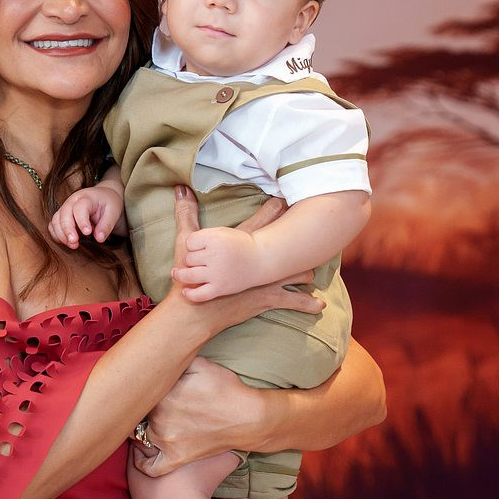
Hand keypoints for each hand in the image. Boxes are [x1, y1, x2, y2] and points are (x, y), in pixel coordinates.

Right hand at [48, 183, 124, 248]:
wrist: (103, 197)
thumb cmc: (108, 203)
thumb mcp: (113, 212)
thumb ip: (106, 225)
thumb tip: (99, 239)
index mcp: (86, 197)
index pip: (80, 208)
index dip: (82, 221)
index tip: (88, 233)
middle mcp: (72, 201)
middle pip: (64, 214)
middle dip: (67, 230)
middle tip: (75, 243)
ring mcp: (65, 208)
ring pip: (56, 220)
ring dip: (61, 235)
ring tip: (73, 245)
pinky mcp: (61, 216)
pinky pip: (53, 226)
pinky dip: (56, 235)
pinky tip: (66, 242)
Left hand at [130, 358, 259, 476]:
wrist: (249, 418)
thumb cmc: (226, 389)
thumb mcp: (200, 364)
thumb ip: (176, 360)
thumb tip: (159, 357)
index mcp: (163, 394)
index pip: (141, 391)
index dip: (145, 389)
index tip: (150, 388)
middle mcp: (160, 418)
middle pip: (140, 413)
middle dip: (145, 408)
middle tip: (155, 403)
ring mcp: (167, 440)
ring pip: (140, 436)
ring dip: (142, 429)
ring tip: (148, 423)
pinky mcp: (177, 458)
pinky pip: (150, 467)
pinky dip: (142, 462)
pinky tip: (142, 454)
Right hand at [167, 187, 322, 337]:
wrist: (196, 310)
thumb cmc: (190, 277)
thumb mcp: (185, 243)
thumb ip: (184, 214)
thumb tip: (179, 188)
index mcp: (242, 247)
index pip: (262, 222)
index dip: (275, 208)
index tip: (286, 198)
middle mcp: (258, 264)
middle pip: (285, 246)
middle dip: (298, 238)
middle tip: (313, 228)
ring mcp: (265, 283)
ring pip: (293, 274)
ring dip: (304, 272)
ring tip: (317, 269)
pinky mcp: (265, 300)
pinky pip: (290, 302)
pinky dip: (305, 303)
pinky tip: (319, 306)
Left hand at [173, 225, 264, 300]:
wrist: (261, 259)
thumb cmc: (238, 244)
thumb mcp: (221, 232)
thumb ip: (202, 236)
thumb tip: (183, 247)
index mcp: (214, 240)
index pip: (189, 242)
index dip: (192, 245)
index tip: (199, 248)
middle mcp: (214, 256)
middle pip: (188, 259)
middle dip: (191, 259)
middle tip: (200, 260)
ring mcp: (217, 274)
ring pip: (188, 275)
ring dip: (181, 275)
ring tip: (177, 274)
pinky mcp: (220, 288)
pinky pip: (199, 295)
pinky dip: (189, 294)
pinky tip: (185, 291)